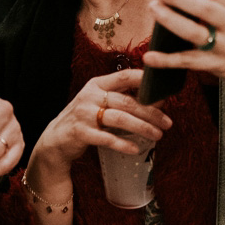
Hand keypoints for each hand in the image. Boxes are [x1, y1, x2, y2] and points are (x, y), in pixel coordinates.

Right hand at [28, 68, 169, 185]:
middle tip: (167, 123)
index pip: (124, 76)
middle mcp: (90, 96)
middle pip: (127, 101)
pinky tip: (136, 148)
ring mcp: (84, 114)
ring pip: (120, 119)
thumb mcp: (99, 102)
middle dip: (151, 112)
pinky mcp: (81, 132)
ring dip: (142, 127)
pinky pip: (107, 138)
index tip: (163, 89)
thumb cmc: (85, 119)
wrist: (56, 139)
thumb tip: (157, 101)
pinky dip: (123, 144)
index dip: (144, 80)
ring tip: (157, 135)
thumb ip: (122, 99)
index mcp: (97, 84)